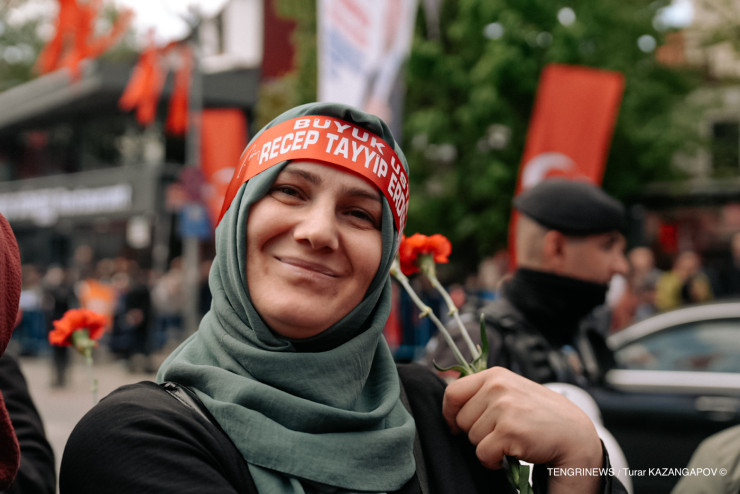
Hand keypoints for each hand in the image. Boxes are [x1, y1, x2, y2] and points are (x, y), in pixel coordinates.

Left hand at [442, 367, 602, 493]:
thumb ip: (484, 392)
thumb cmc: (540, 415)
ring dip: (487, 446)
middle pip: (461, 419)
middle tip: (500, 433)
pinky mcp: (509, 430)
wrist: (573, 434)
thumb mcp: (511, 391)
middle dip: (476, 432)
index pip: (452, 392)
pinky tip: (511, 454)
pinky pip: (483, 454)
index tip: (455, 424)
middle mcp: (497, 387)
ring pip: (471, 437)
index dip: (450, 413)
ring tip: (509, 441)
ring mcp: (503, 407)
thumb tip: (450, 402)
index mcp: (495, 375)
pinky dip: (493, 461)